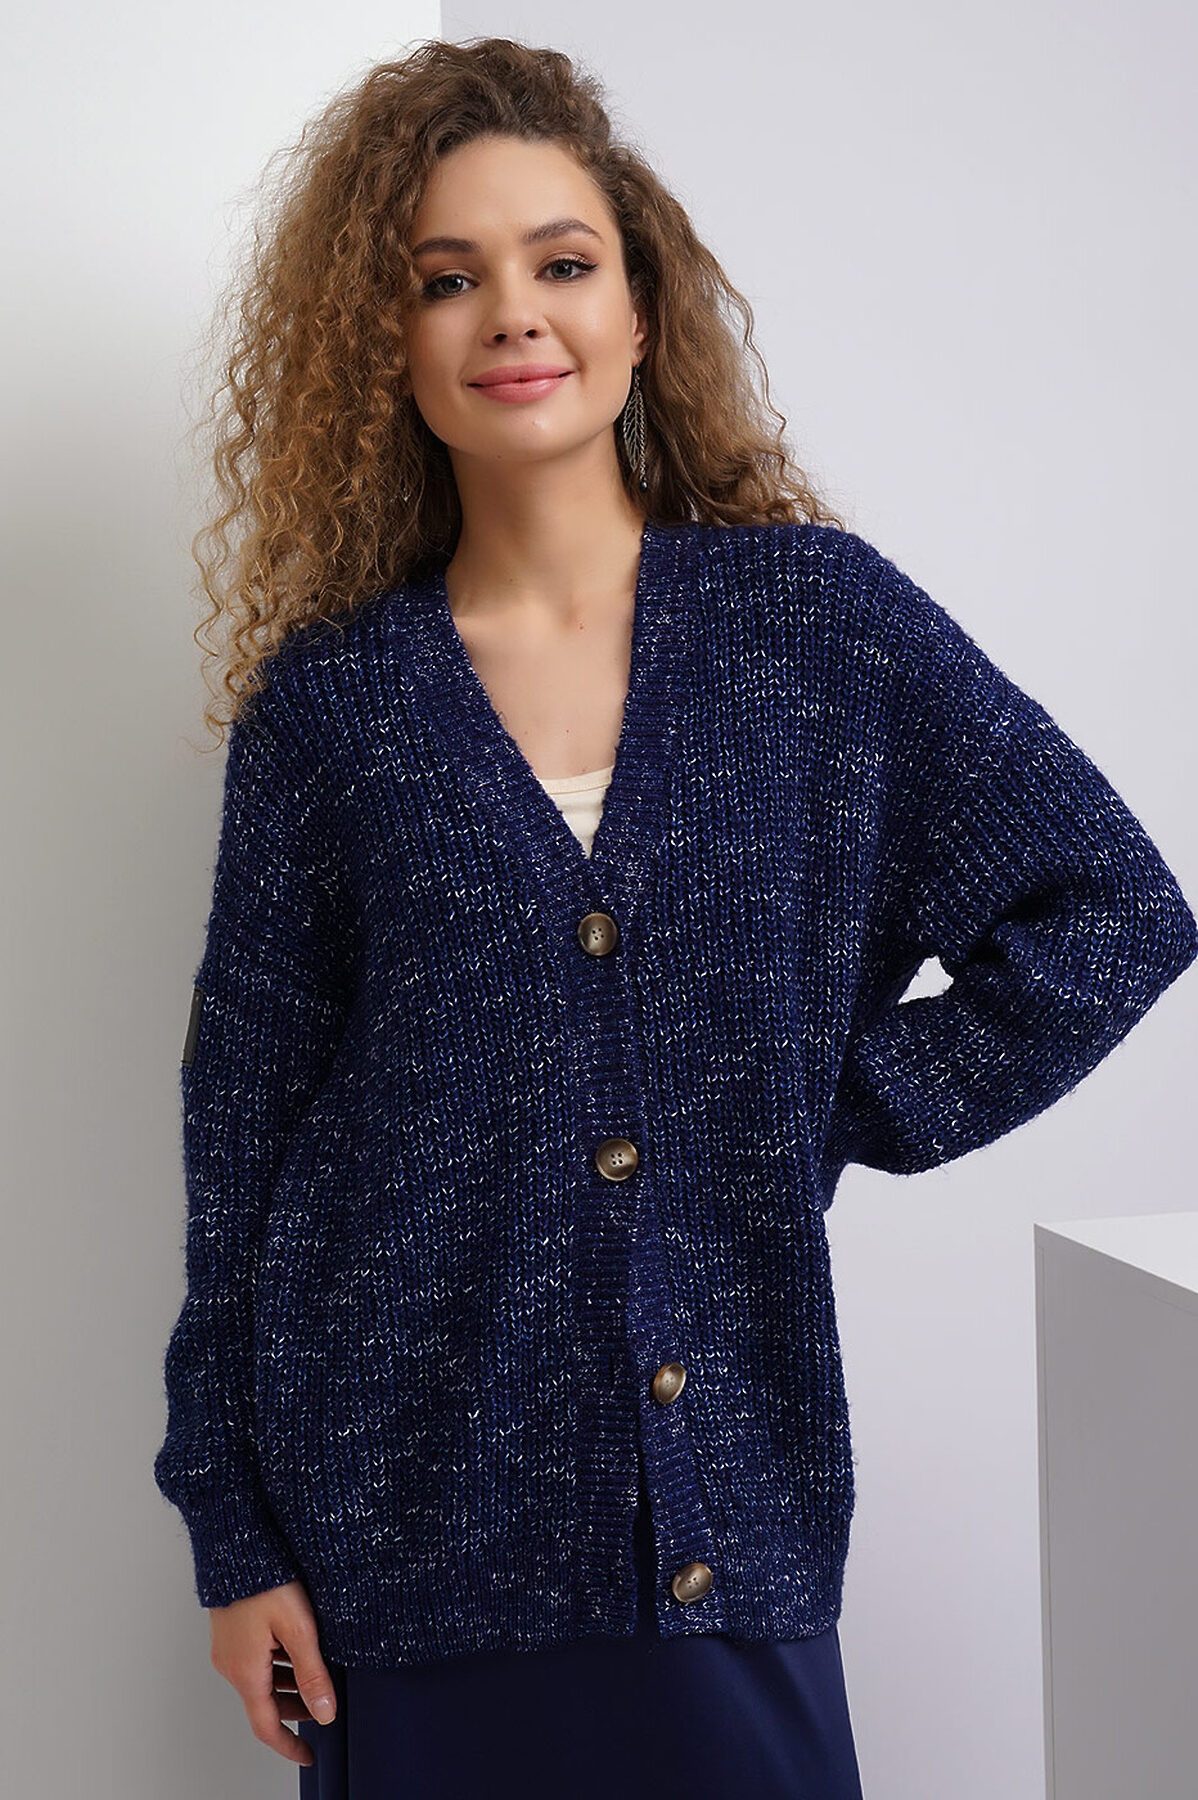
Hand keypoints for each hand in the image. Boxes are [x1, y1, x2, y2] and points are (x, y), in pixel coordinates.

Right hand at [208, 1579, 337, 1768]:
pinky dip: (277, 1664)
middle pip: (264, 1703)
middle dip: (295, 1709)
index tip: (308, 1755)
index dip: (289, 1745)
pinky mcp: (230, 1630)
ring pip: (261, 1679)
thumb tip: (325, 1712)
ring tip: (318, 1673)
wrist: (236, 1544)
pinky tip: (297, 1646)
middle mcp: (231, 1665)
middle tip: (324, 1705)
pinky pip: (255, 1659)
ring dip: (287, 1684)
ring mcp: (228, 1648)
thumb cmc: (265, 1580)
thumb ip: (312, 1673)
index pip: (267, 1726)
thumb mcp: (298, 1629)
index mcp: (246, 1672)